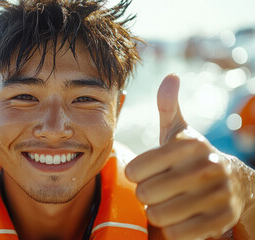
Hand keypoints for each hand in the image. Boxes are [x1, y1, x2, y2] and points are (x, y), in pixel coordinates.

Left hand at [125, 74, 249, 239]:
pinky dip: (172, 230)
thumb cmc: (192, 157)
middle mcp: (205, 168)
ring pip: (158, 215)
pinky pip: (177, 234)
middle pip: (145, 193)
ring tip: (166, 203)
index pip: (136, 169)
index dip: (135, 174)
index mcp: (189, 145)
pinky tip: (179, 218)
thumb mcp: (180, 131)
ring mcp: (217, 195)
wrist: (234, 184)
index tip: (145, 173)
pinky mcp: (222, 220)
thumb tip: (170, 76)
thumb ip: (168, 106)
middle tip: (156, 190)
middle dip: (145, 194)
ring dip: (156, 213)